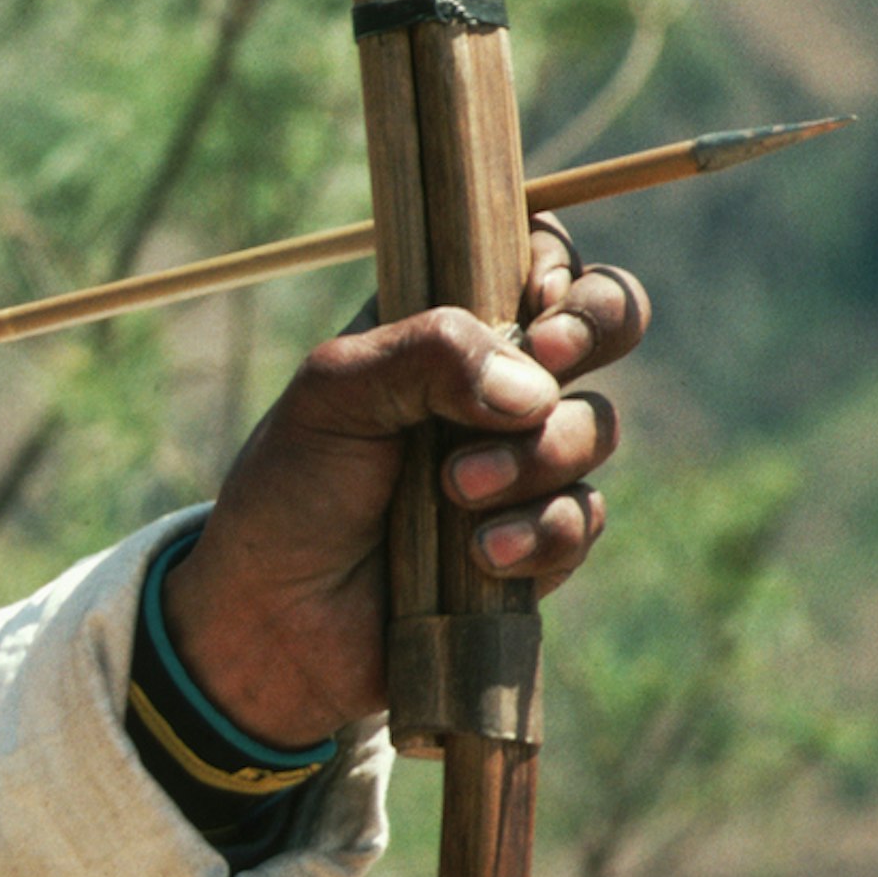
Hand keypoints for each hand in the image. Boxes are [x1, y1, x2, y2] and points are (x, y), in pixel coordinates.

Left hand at [163, 219, 650, 747]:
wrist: (271, 621)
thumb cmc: (290, 493)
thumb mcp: (332, 396)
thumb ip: (425, 354)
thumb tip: (535, 382)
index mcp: (444, 329)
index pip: (536, 255)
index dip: (556, 265)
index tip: (532, 300)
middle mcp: (496, 386)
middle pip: (606, 320)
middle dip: (595, 328)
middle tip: (548, 360)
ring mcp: (523, 463)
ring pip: (593, 427)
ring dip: (535, 456)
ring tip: (453, 492)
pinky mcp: (536, 544)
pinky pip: (581, 520)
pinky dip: (540, 533)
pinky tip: (481, 555)